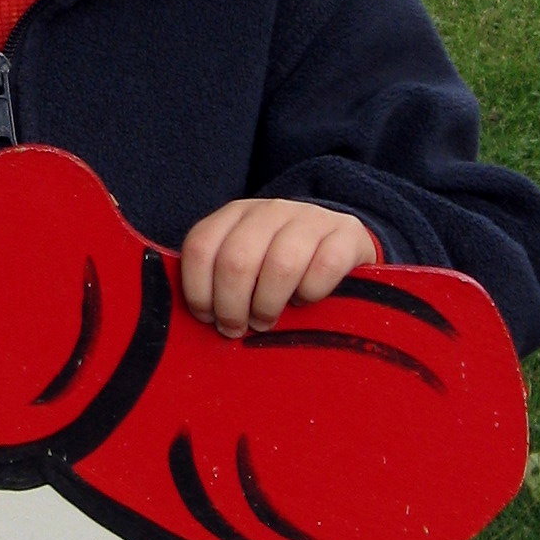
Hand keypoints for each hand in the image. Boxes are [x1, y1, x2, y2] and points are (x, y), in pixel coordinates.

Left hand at [177, 197, 379, 340]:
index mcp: (236, 215)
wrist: (342, 244)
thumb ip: (218, 280)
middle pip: (236, 259)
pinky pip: (323, 268)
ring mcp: (310, 218)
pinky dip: (310, 294)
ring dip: (268, 304)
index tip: (207, 318)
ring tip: (267, 321)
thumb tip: (193, 319)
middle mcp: (270, 210)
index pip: (201, 246)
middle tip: (237, 329)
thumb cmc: (282, 269)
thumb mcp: (246, 266)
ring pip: (280, 265)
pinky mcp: (346, 234)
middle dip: (231, 305)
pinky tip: (305, 302)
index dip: (197, 289)